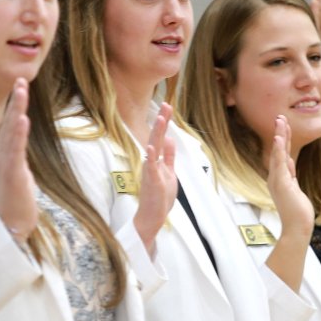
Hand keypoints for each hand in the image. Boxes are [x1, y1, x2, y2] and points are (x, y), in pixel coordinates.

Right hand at [0, 78, 37, 242]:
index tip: (20, 85)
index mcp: (4, 154)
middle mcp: (2, 156)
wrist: (12, 225)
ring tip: (21, 92)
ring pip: (11, 133)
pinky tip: (22, 119)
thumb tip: (21, 143)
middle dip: (16, 101)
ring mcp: (5, 164)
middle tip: (21, 80)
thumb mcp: (18, 171)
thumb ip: (18, 156)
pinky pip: (15, 151)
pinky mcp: (12, 174)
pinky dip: (18, 134)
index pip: (10, 125)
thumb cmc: (16, 200)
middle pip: (9, 123)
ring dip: (16, 111)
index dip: (15, 105)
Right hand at [133, 102, 176, 253]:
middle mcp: (152, 162)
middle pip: (157, 137)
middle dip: (162, 120)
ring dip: (156, 133)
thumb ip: (168, 156)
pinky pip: (151, 166)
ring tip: (160, 118)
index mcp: (158, 159)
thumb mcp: (168, 172)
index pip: (161, 136)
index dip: (165, 121)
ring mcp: (151, 170)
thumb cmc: (160, 196)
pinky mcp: (151, 180)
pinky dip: (151, 156)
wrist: (153, 216)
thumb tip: (169, 139)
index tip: (167, 105)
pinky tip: (152, 146)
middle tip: (165, 104)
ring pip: (153, 148)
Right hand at [264, 116, 312, 290]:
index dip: (282, 138)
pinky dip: (278, 149)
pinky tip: (278, 137)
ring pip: (278, 153)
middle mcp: (275, 177)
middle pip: (278, 150)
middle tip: (280, 116)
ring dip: (279, 136)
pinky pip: (279, 163)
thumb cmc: (297, 212)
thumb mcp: (294, 188)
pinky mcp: (281, 183)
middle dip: (280, 132)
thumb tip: (290, 161)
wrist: (297, 227)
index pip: (281, 154)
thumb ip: (291, 174)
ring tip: (279, 121)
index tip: (283, 124)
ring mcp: (277, 180)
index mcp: (279, 178)